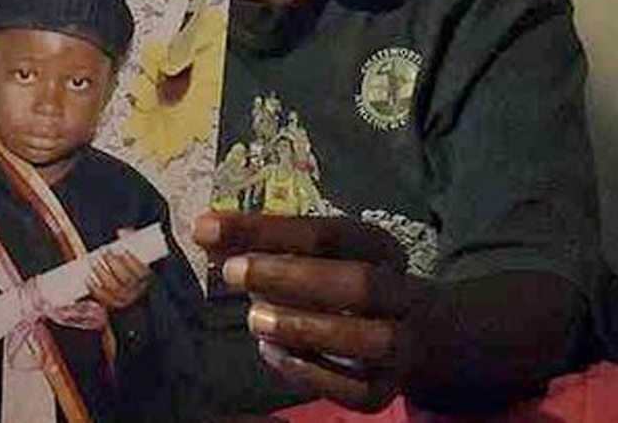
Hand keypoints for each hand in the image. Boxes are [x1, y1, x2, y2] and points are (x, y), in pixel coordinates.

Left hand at [86, 234, 150, 309]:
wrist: (122, 285)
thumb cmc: (126, 264)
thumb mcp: (131, 252)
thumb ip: (129, 240)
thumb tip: (121, 232)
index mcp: (145, 278)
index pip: (140, 270)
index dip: (130, 260)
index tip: (121, 249)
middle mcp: (137, 290)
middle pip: (125, 278)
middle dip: (113, 264)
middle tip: (104, 251)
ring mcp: (125, 299)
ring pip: (113, 287)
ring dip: (102, 273)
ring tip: (94, 261)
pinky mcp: (112, 304)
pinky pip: (103, 297)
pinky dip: (95, 288)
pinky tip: (88, 278)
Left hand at [194, 211, 424, 412]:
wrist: (411, 332)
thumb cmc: (338, 281)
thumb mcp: (308, 254)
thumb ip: (260, 243)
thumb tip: (206, 231)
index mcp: (379, 248)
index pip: (327, 233)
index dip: (267, 230)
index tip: (210, 228)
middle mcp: (401, 293)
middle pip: (360, 284)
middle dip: (292, 278)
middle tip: (233, 273)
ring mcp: (402, 345)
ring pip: (371, 339)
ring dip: (305, 328)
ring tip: (253, 318)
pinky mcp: (386, 389)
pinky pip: (356, 388)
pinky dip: (311, 372)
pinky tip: (271, 352)